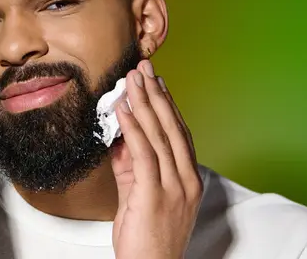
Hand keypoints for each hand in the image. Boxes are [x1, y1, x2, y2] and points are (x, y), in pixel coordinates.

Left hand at [111, 60, 202, 258]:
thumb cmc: (147, 237)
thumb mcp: (138, 195)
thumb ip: (131, 166)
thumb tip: (119, 137)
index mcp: (188, 178)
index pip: (179, 133)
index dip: (167, 105)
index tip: (157, 82)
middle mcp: (186, 179)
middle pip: (171, 127)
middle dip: (156, 94)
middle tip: (144, 68)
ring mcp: (174, 187)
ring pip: (159, 135)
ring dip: (144, 103)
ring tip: (133, 79)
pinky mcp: (155, 195)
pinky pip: (143, 154)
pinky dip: (133, 128)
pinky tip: (124, 109)